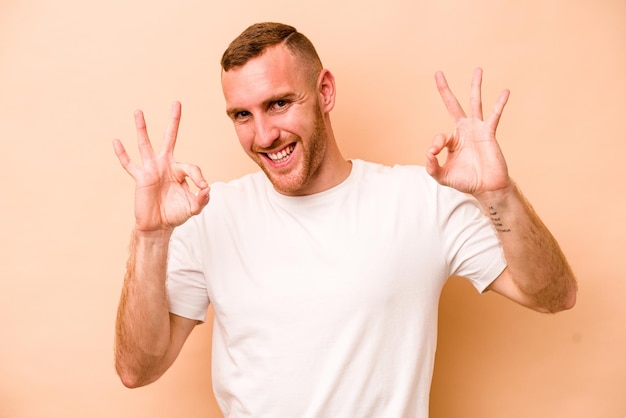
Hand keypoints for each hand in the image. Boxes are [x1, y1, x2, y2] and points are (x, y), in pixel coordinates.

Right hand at [113, 101, 209, 231]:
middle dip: (174, 122)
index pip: (192, 168)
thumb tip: (207, 188)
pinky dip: (122, 154)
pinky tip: (116, 141)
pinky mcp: (140, 178)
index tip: (202, 189)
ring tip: (138, 112)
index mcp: (180, 171)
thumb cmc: (176, 214)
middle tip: (177, 103)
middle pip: (170, 139)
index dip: (199, 178)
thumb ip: (202, 199)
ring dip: (142, 128)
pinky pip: (129, 165)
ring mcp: (151, 170)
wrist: (158, 226)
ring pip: (146, 145)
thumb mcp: (194, 208)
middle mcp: (166, 165)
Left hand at [426, 68, 510, 195]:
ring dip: (475, 86)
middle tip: (438, 73)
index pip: (440, 136)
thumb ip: (432, 167)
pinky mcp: (489, 133)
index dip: (436, 145)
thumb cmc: (466, 181)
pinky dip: (499, 104)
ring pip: (475, 103)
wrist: (486, 187)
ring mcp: (477, 129)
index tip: (435, 153)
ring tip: (477, 70)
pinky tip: (505, 91)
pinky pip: (494, 116)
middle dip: (445, 90)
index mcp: (453, 140)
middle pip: (453, 105)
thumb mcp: (442, 176)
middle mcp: (464, 130)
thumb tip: (428, 152)